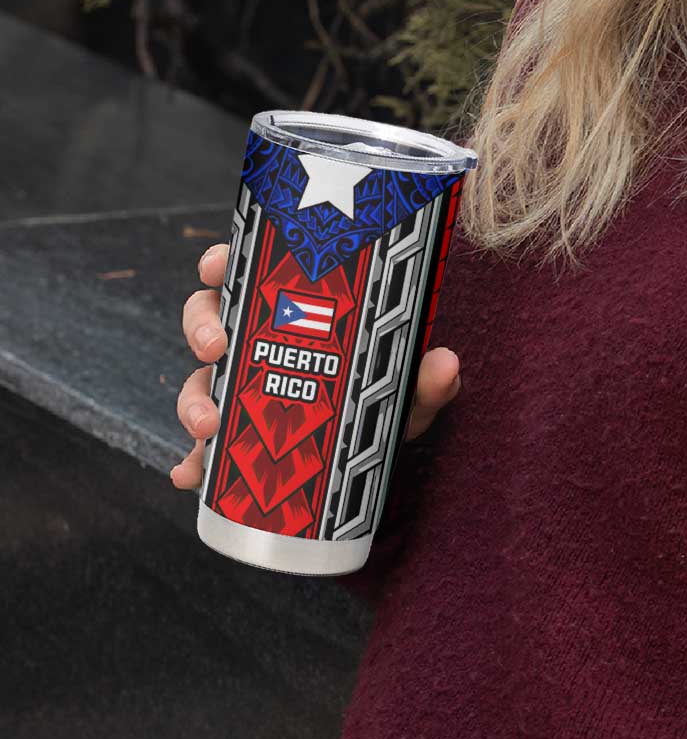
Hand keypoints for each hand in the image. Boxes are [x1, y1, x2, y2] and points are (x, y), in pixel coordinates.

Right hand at [169, 243, 461, 488]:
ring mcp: (240, 388)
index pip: (247, 272)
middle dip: (202, 329)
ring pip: (199, 379)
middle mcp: (257, 341)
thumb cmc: (384, 397)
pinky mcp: (235, 436)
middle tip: (216, 348)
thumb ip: (426, 379)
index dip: (221, 262)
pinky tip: (189, 475)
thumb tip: (446, 364)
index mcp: (288, 310)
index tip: (217, 265)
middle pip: (208, 319)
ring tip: (207, 426)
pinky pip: (202, 447)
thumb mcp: (406, 389)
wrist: (375, 450)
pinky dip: (191, 461)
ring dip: (192, 399)